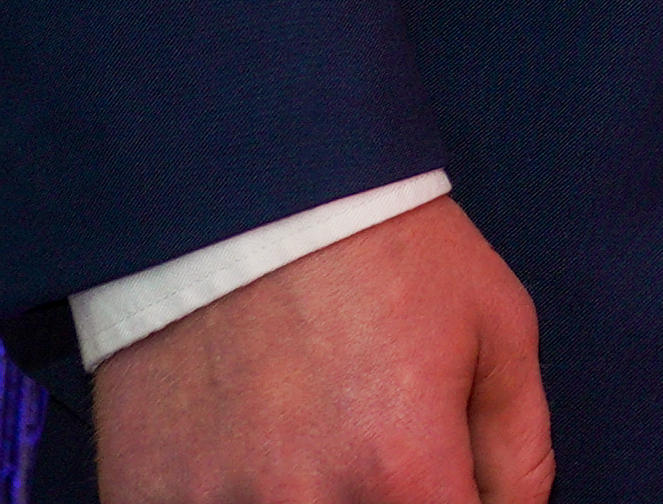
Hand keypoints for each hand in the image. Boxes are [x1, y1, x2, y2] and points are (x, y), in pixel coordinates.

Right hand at [90, 197, 547, 503]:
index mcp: (405, 473)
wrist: (245, 190)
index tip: (445, 490)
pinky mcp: (144, 497)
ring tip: (319, 448)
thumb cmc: (387, 251)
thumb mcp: (497, 330)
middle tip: (382, 462)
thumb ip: (517, 450)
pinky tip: (254, 470)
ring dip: (317, 501)